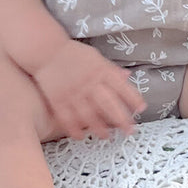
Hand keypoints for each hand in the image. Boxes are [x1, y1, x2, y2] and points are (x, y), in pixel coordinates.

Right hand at [31, 41, 146, 140]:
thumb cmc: (73, 53)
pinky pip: (68, 119)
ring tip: (106, 136)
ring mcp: (73, 93)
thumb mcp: (96, 57)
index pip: (122, 87)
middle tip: (129, 131)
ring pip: (89, 116)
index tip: (141, 110)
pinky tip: (81, 136)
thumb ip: (111, 69)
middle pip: (109, 105)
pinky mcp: (58, 100)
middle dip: (121, 120)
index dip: (133, 99)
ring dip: (99, 129)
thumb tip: (128, 76)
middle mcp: (89, 83)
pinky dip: (75, 130)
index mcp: (101, 71)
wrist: (46, 50)